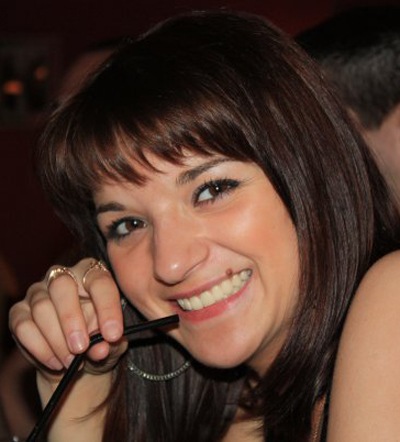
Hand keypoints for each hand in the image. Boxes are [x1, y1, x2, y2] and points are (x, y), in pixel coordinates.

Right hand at [9, 258, 126, 379]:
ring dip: (57, 340)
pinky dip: (40, 348)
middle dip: (71, 318)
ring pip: (42, 308)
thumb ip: (109, 343)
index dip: (108, 307)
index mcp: (91, 275)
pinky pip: (23, 326)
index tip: (113, 334)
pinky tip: (56, 362)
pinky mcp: (19, 312)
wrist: (75, 361)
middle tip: (82, 347)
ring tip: (72, 361)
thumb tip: (100, 349)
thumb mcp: (110, 343)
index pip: (100, 282)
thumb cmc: (98, 341)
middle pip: (62, 285)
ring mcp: (38, 292)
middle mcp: (63, 277)